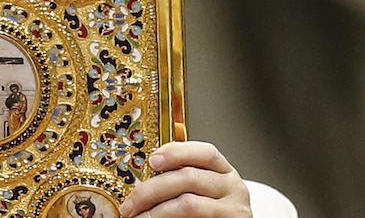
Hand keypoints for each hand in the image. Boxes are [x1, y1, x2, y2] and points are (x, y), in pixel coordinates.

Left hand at [119, 141, 251, 217]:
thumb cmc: (209, 212)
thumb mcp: (201, 191)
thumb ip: (180, 180)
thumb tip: (143, 181)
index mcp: (223, 171)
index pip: (205, 152)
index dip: (177, 152)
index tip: (151, 160)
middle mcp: (232, 187)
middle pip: (189, 177)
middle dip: (153, 189)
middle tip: (131, 203)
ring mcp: (233, 209)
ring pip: (188, 203)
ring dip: (156, 211)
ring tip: (139, 217)